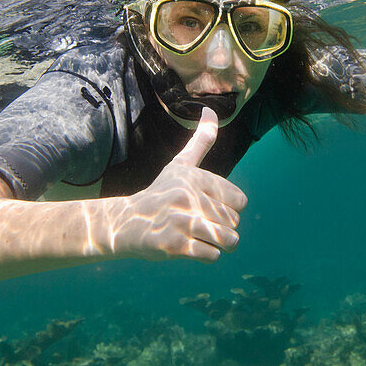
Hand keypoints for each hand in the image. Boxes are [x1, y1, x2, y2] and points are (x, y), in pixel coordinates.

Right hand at [109, 108, 245, 261]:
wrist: (126, 223)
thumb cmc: (161, 192)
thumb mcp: (180, 164)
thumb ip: (201, 140)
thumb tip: (211, 109)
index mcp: (195, 178)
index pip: (240, 201)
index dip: (228, 208)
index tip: (208, 206)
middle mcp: (189, 197)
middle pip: (234, 222)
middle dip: (222, 228)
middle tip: (199, 223)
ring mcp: (182, 222)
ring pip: (228, 240)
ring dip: (219, 243)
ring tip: (202, 237)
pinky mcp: (175, 246)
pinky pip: (212, 256)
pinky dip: (206, 255)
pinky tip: (190, 246)